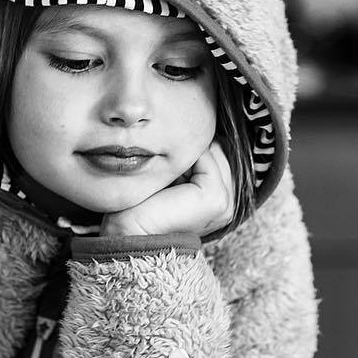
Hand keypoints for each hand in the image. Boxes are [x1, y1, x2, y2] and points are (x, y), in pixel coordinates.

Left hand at [100, 141, 234, 237]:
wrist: (127, 236)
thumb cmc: (140, 207)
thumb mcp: (169, 175)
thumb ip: (187, 156)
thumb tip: (193, 120)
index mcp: (221, 197)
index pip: (216, 149)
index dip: (188, 150)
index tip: (165, 168)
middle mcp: (230, 201)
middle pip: (217, 145)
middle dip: (189, 150)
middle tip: (164, 176)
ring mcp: (227, 202)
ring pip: (211, 147)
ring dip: (185, 154)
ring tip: (165, 181)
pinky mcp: (216, 198)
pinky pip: (205, 154)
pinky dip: (183, 159)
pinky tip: (167, 180)